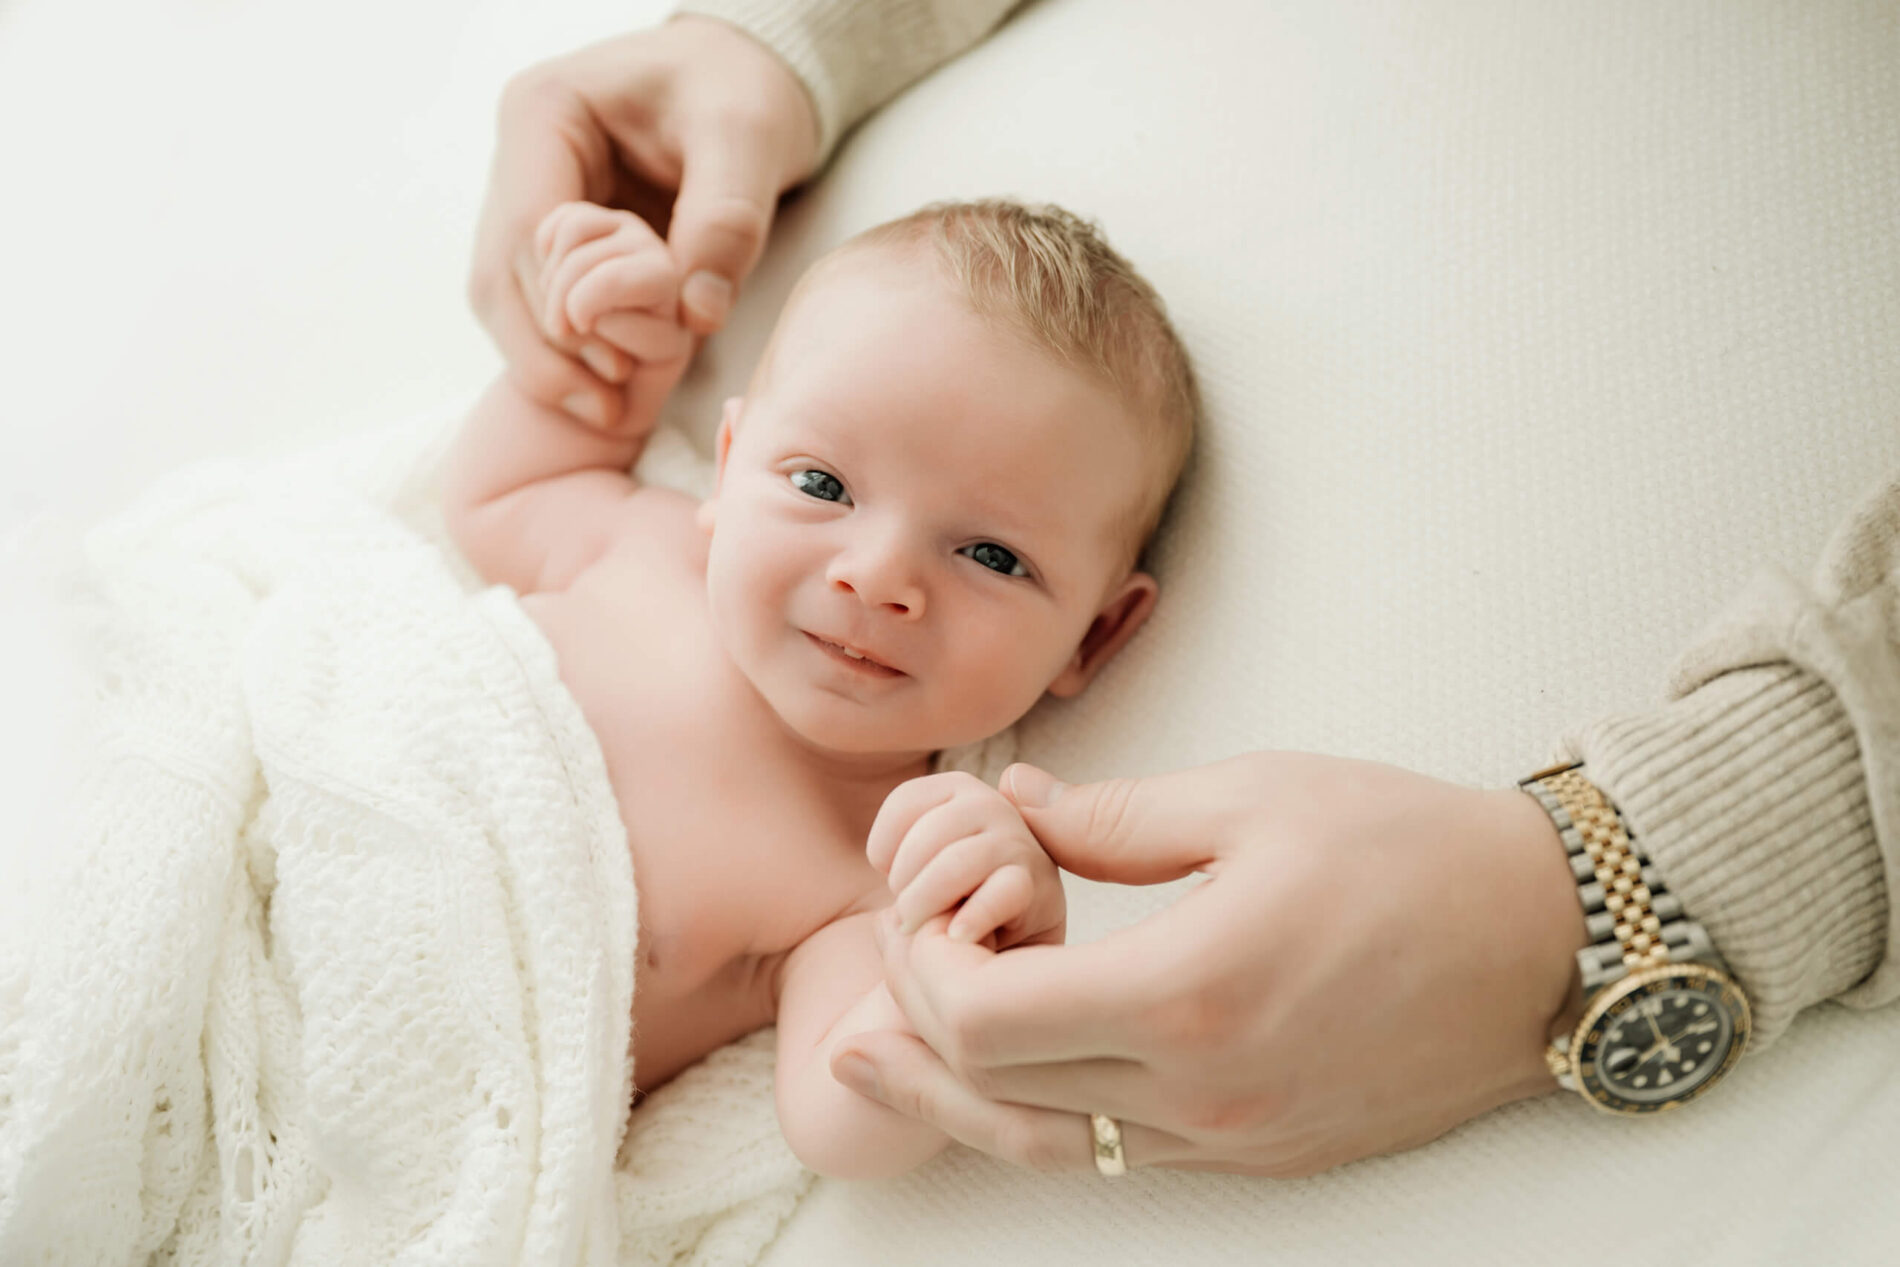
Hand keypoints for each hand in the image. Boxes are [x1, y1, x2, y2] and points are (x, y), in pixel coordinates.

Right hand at [470, 16, 819, 429]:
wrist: (742, 78)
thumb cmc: (740, 91)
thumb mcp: (746, 140)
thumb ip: (724, 222)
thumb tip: (696, 315)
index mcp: (543, 113)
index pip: (527, 228)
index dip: (562, 306)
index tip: (614, 363)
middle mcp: (519, 158)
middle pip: (501, 275)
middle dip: (550, 349)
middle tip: (609, 406)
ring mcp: (527, 199)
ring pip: (507, 300)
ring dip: (549, 362)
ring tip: (609, 410)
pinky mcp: (554, 240)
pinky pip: (539, 307)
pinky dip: (568, 355)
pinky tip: (610, 392)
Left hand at [830, 753, 1589, 1175]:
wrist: (1553, 937)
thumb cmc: (1411, 849)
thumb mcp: (1249, 797)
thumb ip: (1108, 818)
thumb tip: (1014, 805)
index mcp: (1192, 992)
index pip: (987, 1023)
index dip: (923, 970)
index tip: (919, 908)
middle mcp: (1208, 1089)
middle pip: (1000, 1095)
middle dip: (922, 1027)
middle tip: (885, 964)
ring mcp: (1241, 1136)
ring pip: (1053, 1146)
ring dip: (959, 1097)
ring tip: (878, 1056)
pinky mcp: (1270, 1152)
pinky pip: (1124, 1152)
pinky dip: (1049, 1115)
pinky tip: (1014, 1075)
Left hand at [866, 771, 1066, 952]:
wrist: (1008, 950)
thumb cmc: (952, 903)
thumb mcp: (921, 863)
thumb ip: (903, 850)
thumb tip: (887, 888)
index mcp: (959, 790)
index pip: (905, 800)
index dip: (884, 845)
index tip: (887, 877)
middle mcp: (994, 805)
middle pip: (930, 833)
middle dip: (905, 881)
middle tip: (906, 916)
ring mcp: (1022, 845)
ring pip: (959, 862)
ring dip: (927, 903)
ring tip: (922, 931)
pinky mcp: (1044, 889)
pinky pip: (1004, 893)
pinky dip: (974, 917)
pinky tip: (956, 938)